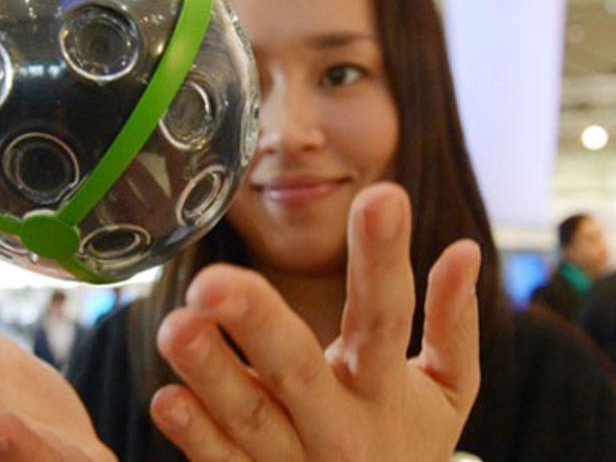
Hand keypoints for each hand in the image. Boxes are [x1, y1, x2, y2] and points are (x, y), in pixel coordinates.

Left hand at [150, 182, 480, 460]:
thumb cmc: (408, 441)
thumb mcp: (449, 390)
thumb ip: (453, 321)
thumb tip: (467, 249)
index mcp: (383, 390)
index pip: (385, 316)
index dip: (383, 258)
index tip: (381, 197)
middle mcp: (337, 427)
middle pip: (296, 370)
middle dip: (256, 323)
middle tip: (212, 281)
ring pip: (248, 417)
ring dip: (210, 373)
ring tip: (177, 326)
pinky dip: (195, 435)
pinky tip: (167, 398)